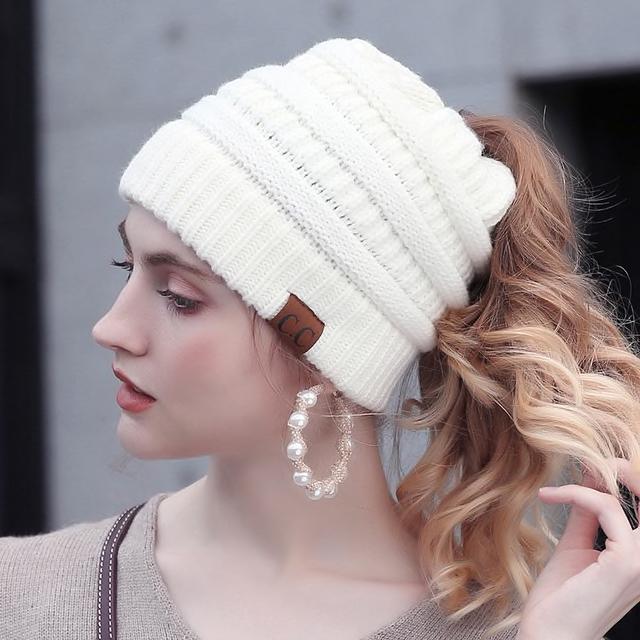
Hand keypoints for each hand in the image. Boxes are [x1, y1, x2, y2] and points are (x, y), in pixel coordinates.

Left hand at [518, 457, 639, 639]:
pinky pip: (607, 508)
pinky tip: (550, 496)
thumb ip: (588, 512)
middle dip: (623, 469)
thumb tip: (591, 474)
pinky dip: (576, 494)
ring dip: (598, 477)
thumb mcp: (577, 543)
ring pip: (632, 496)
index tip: (588, 465)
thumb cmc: (562, 595)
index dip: (625, 476)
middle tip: (589, 461)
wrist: (550, 632)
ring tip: (567, 477)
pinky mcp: (628, 563)